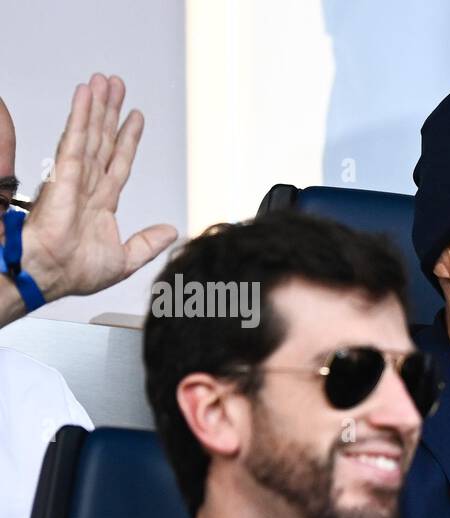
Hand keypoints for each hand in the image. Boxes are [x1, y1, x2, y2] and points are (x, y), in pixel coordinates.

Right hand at [13, 74, 176, 302]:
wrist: (52, 276)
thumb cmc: (76, 271)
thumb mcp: (125, 259)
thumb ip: (147, 243)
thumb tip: (170, 231)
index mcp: (101, 203)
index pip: (118, 162)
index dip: (128, 139)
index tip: (136, 117)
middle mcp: (87, 186)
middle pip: (102, 140)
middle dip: (110, 112)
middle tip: (116, 84)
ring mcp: (74, 178)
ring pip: (89, 134)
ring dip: (96, 107)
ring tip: (103, 81)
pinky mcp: (61, 175)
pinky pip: (73, 140)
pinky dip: (80, 117)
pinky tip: (85, 96)